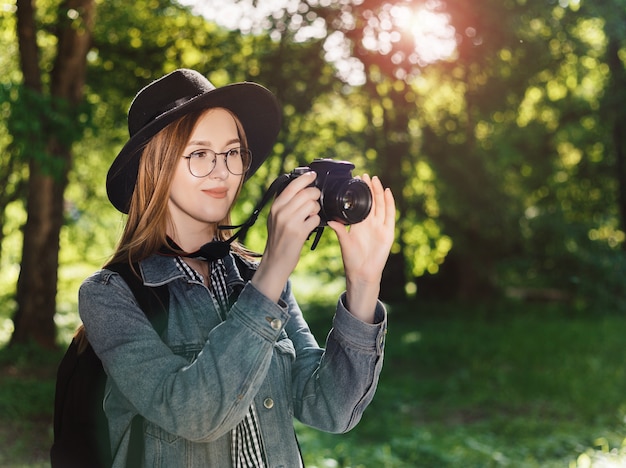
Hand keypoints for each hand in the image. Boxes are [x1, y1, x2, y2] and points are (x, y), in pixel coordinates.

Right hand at [252, 172, 320, 301]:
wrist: (275, 260)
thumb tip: (296, 187)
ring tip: (312, 215)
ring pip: (312, 205)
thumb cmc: (278, 238)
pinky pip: (315, 219)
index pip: (292, 186)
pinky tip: (311, 225)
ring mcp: (290, 222)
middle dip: (315, 195)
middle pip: (305, 193)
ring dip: (316, 209)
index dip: (305, 178)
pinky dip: (317, 221)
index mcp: (276, 206)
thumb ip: (283, 204)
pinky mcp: (299, 233)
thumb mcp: (274, 218)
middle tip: (315, 199)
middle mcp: (281, 212)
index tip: (312, 174)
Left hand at [327, 174, 395, 321]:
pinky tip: (387, 192)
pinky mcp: (388, 232)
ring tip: (375, 180)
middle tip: (365, 176)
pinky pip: (390, 215)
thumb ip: (339, 229)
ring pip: (381, 205)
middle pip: (372, 202)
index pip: (361, 204)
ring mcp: (380, 227)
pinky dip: (389, 203)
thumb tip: (329, 219)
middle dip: (369, 188)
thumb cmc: (352, 259)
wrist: (362, 273)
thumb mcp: (343, 241)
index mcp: (360, 224)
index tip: (357, 181)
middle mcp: (371, 223)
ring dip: (378, 192)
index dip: (361, 193)